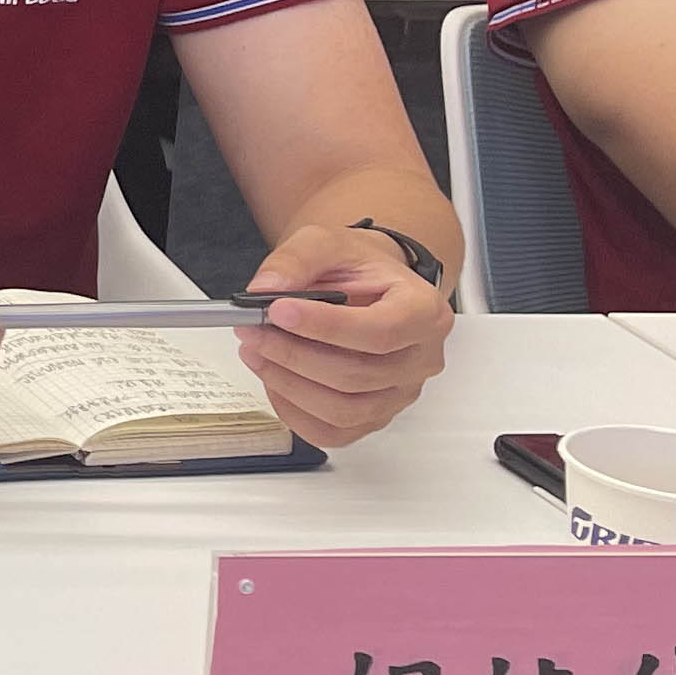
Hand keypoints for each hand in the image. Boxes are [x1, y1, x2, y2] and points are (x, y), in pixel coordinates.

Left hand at [237, 221, 453, 446]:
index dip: (325, 326)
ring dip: (288, 383)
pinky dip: (294, 410)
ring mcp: (400, 394)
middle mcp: (422, 359)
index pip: (380, 332)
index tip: (277, 310)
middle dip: (293, 353)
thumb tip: (263, 290)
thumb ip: (296, 260)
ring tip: (255, 350)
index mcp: (424, 312)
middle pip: (357, 374)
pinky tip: (273, 378)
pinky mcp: (375, 417)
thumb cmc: (356, 267)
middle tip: (251, 329)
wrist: (368, 286)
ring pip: (343, 409)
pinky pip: (333, 432)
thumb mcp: (327, 242)